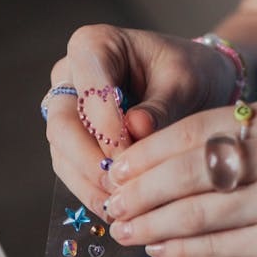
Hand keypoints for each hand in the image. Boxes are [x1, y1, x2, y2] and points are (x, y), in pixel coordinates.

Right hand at [45, 24, 237, 218]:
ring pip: (62, 153)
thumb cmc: (191, 73)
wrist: (195, 84)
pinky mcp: (73, 142)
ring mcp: (67, 111)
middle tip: (120, 188)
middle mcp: (70, 77)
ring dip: (88, 184)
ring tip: (119, 208)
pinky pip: (72, 171)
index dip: (107, 127)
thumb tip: (135, 129)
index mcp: (94, 46)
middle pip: (62, 125)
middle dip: (89, 162)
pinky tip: (116, 211)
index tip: (131, 156)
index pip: (89, 90)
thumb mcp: (186, 82)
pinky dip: (92, 192)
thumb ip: (161, 105)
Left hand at [105, 96, 256, 256]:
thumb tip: (146, 166)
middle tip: (110, 203)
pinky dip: (180, 249)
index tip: (116, 169)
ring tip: (123, 231)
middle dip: (141, 190)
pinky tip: (157, 250)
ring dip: (151, 224)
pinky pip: (216, 245)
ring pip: (197, 211)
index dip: (150, 151)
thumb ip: (228, 149)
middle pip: (192, 169)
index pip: (198, 128)